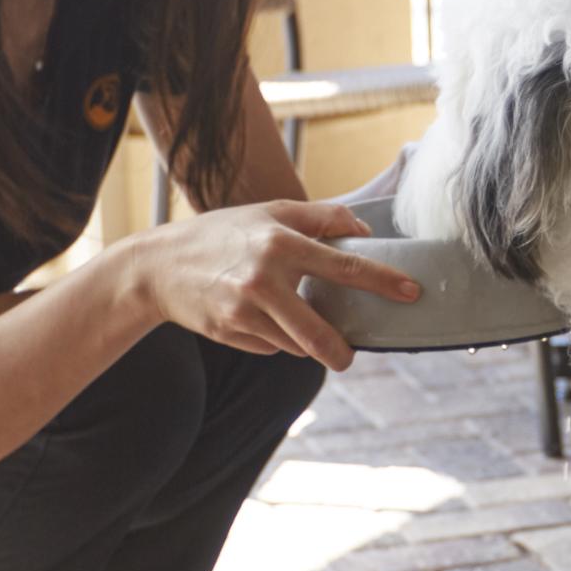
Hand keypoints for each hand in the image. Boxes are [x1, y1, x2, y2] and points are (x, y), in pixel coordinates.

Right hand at [140, 199, 418, 370]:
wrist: (159, 266)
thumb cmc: (223, 234)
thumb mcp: (270, 213)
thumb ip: (321, 218)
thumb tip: (364, 233)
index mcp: (280, 244)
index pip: (343, 267)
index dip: (382, 282)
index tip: (411, 293)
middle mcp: (263, 280)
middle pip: (318, 333)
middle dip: (339, 352)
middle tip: (348, 356)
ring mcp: (244, 311)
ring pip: (293, 344)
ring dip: (300, 338)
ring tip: (281, 315)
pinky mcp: (229, 333)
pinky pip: (269, 347)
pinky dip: (272, 339)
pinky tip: (253, 317)